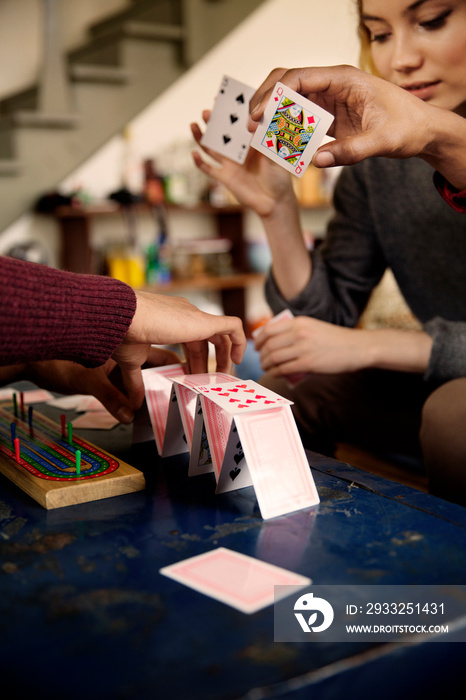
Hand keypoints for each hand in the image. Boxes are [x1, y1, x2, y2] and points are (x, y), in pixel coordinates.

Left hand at [25, 346, 180, 423]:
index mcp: (130, 341)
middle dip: (169, 380)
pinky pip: (127, 382)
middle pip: (158, 364)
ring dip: (151, 390)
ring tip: (163, 405)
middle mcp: (128, 348)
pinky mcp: (107, 371)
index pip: (164, 354)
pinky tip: (136, 409)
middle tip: (183, 395)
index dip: (181, 365)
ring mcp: (119, 359)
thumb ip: (109, 397)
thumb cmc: (58, 362)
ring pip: (144, 374)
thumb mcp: (88, 379)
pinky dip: (133, 395)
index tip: (193, 380)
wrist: (35, 362)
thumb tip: (128, 416)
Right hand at [112, 291, 245, 411]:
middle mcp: (184, 314)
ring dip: (224, 356)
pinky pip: (233, 326)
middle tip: (209, 382)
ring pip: (222, 334)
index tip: (193, 378)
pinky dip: (239, 341)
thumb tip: (134, 401)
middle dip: (209, 362)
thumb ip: (135, 380)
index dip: (194, 360)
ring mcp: (195, 316)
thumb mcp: (131, 360)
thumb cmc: (122, 333)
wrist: (123, 317)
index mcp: (169, 319)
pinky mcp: (204, 321)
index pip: (190, 338)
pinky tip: (236, 360)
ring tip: (223, 377)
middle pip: (207, 338)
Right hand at [191, 111, 293, 216]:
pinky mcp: (225, 177)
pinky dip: (200, 162)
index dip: (229, 113)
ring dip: (201, 137)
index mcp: (250, 142)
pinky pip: (209, 169)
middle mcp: (238, 151)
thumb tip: (253, 126)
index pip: (237, 123)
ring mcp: (230, 164)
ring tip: (193, 125)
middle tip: (207, 111)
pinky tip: (194, 154)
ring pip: (211, 148)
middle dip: (213, 122)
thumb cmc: (279, 177)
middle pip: (221, 133)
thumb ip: (264, 142)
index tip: (222, 100)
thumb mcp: (274, 156)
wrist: (274, 201)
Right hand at [249, 65, 445, 168]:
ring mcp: (330, 98)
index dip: (275, 95)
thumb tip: (316, 160)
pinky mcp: (329, 114)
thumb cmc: (407, 128)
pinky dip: (286, 127)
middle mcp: (333, 84)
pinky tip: (276, 142)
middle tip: (250, 125)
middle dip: (266, 100)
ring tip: (257, 134)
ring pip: (290, 98)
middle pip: (288, 81)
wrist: (422, 130)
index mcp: (345, 79)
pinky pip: (300, 116)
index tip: (260, 115)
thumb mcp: (383, 142)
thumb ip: (351, 151)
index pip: (300, 77)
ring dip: (273, 114)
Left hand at [255, 315, 432, 376]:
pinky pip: (284, 369)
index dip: (258, 340)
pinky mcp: (308, 363)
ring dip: (266, 365)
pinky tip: (275, 374)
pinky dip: (275, 372)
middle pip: (269, 345)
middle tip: (261, 361)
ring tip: (267, 368)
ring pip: (274, 358)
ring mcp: (303, 349)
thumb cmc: (335, 339)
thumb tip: (274, 340)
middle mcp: (299, 333)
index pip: (269, 330)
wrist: (357, 347)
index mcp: (299, 322)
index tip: (257, 347)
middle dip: (261, 355)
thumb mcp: (313, 326)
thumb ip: (295, 330)